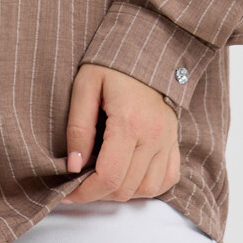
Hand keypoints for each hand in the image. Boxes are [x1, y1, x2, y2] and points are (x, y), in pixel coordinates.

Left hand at [62, 63, 178, 202]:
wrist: (148, 49)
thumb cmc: (112, 65)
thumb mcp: (85, 86)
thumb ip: (78, 128)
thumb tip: (74, 166)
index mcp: (130, 123)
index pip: (109, 177)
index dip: (85, 193)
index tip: (68, 192)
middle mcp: (154, 136)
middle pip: (126, 188)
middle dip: (98, 193)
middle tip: (80, 182)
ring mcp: (167, 141)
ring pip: (147, 189)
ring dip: (122, 191)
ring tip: (102, 177)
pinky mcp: (174, 141)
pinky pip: (166, 179)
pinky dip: (147, 186)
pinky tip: (128, 175)